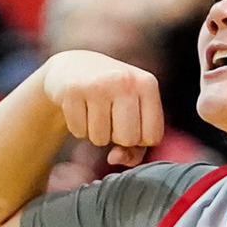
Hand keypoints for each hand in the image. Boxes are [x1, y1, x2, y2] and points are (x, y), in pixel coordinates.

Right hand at [41, 50, 162, 167]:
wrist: (73, 66)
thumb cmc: (110, 96)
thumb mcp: (133, 113)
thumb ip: (136, 147)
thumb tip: (114, 159)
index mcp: (147, 84)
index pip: (153, 137)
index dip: (139, 139)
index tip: (131, 123)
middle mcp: (125, 81)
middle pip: (127, 139)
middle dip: (116, 137)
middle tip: (109, 116)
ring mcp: (98, 84)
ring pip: (100, 139)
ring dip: (95, 133)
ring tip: (94, 110)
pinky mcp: (73, 90)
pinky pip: (79, 132)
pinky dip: (78, 128)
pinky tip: (79, 108)